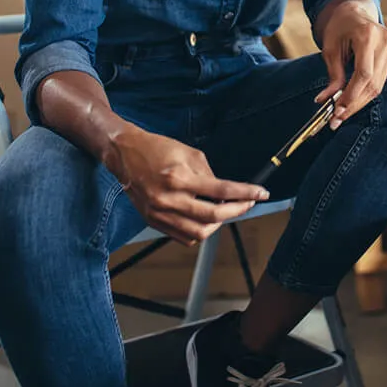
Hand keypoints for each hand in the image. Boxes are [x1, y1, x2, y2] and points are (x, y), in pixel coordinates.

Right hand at [102, 122, 268, 245]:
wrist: (125, 155)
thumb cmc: (157, 149)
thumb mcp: (189, 153)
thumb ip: (210, 174)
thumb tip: (226, 192)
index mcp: (180, 177)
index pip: (222, 190)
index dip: (246, 193)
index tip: (261, 194)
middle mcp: (170, 199)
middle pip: (213, 216)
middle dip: (237, 211)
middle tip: (247, 204)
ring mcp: (160, 213)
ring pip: (199, 232)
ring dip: (218, 224)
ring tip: (225, 211)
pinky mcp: (154, 221)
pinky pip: (183, 237)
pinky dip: (200, 231)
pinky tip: (206, 219)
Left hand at [314, 0, 386, 128]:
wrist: (354, 12)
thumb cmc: (339, 28)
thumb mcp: (330, 49)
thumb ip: (333, 75)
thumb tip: (326, 101)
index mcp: (368, 35)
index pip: (364, 73)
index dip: (351, 95)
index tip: (337, 110)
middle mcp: (385, 41)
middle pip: (373, 82)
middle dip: (354, 103)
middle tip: (337, 119)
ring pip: (378, 84)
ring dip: (360, 101)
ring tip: (342, 114)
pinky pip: (381, 79)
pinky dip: (366, 92)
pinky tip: (353, 101)